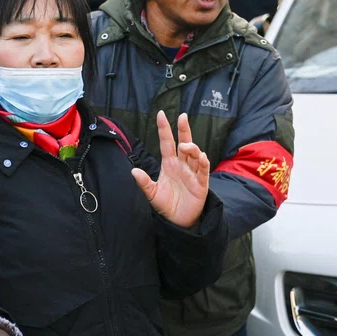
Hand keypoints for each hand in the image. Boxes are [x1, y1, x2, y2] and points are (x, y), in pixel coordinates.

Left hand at [131, 111, 209, 229]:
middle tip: (182, 116)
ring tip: (185, 146)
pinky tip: (200, 156)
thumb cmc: (166, 204)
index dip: (164, 129)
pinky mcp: (201, 183)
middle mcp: (182, 165)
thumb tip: (133, 171)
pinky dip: (203, 162)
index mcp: (169, 164)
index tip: (161, 114)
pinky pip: (203, 170)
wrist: (178, 221)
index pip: (167, 143)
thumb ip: (144, 183)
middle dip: (183, 129)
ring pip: (195, 154)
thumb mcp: (152, 193)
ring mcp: (192, 173)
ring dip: (191, 147)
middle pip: (184, 143)